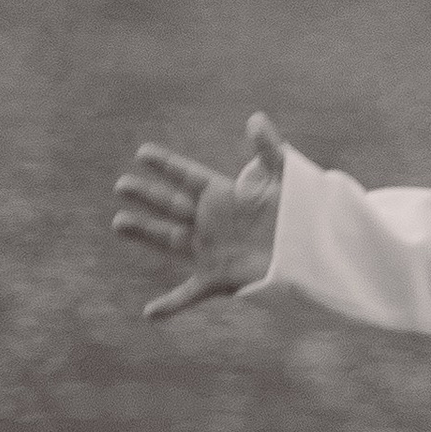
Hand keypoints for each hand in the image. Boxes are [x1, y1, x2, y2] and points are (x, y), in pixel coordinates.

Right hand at [112, 114, 285, 320]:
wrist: (312, 253)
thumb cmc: (299, 214)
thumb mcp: (284, 180)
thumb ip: (269, 150)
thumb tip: (255, 118)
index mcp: (224, 196)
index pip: (188, 176)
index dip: (166, 165)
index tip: (142, 153)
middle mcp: (211, 222)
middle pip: (171, 205)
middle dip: (147, 196)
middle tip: (121, 186)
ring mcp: (211, 250)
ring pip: (169, 240)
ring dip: (144, 233)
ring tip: (118, 224)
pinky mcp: (218, 278)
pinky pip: (190, 294)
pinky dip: (172, 305)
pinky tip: (150, 313)